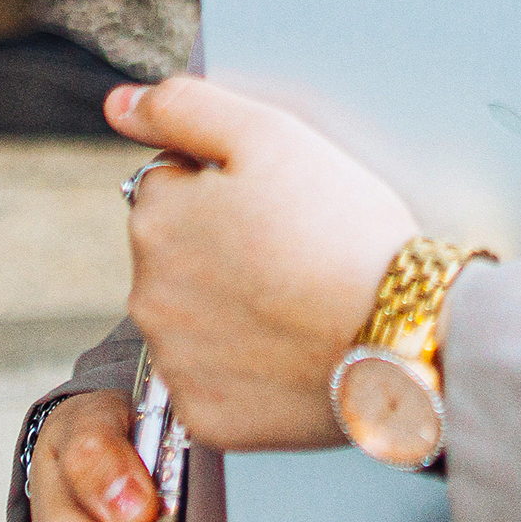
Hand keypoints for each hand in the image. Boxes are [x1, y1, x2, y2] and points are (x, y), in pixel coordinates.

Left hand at [112, 76, 417, 450]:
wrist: (401, 338)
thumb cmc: (344, 231)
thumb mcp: (272, 135)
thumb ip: (184, 108)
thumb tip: (118, 104)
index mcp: (155, 219)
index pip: (172, 187)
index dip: (228, 188)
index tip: (278, 206)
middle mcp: (147, 295)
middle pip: (178, 256)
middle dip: (222, 250)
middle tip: (296, 254)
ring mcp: (174, 362)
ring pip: (194, 320)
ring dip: (230, 310)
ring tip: (300, 305)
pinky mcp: (205, 417)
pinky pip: (214, 383)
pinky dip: (245, 371)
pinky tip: (292, 353)